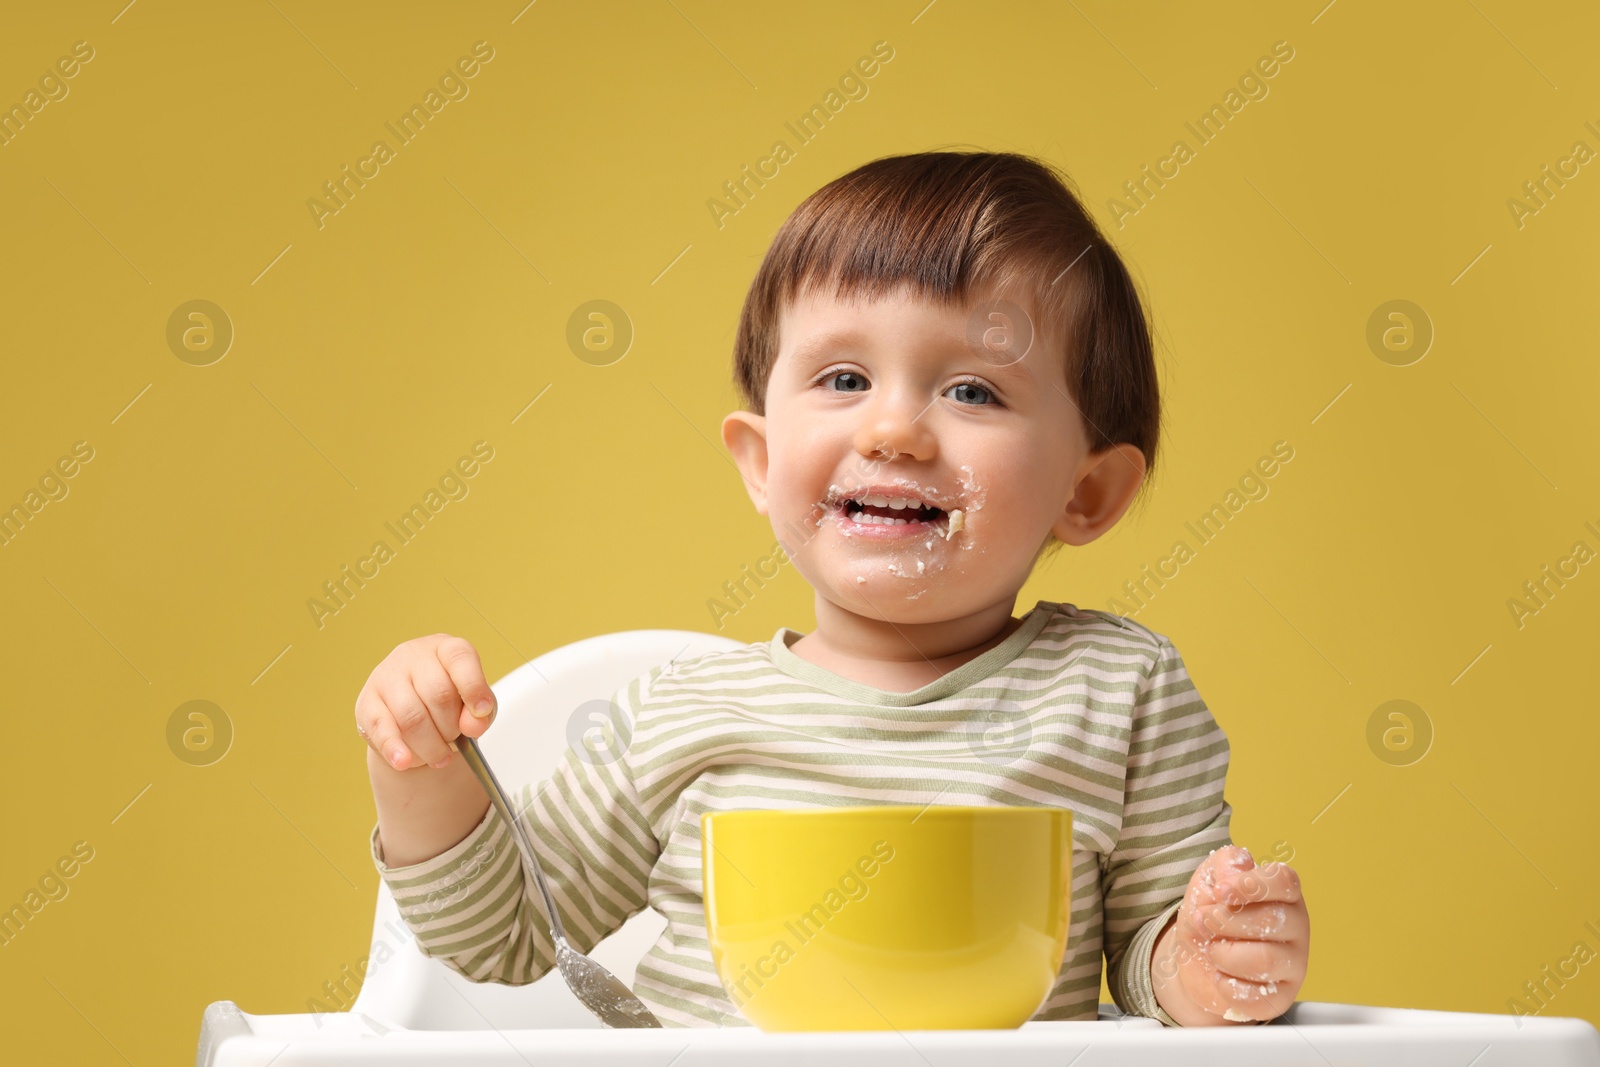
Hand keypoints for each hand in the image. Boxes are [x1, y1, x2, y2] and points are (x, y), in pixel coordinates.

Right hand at [354, 634, 497, 770]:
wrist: (413, 717)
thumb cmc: (449, 705)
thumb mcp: (474, 707)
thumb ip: (481, 715)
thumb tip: (473, 725)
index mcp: (445, 649)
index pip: (460, 658)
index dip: (473, 686)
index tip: (481, 711)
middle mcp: (413, 656)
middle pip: (438, 694)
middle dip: (451, 727)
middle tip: (454, 740)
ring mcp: (386, 677)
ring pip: (411, 717)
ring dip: (430, 746)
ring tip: (439, 756)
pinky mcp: (366, 703)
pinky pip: (381, 729)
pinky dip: (395, 749)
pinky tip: (404, 761)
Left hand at [1150, 844, 1308, 1024]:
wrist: (1195, 959)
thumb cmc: (1211, 912)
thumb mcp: (1210, 878)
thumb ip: (1225, 864)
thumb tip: (1238, 872)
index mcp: (1283, 892)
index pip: (1284, 882)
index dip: (1252, 886)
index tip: (1221, 892)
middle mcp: (1296, 926)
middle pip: (1271, 921)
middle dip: (1224, 922)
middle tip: (1203, 922)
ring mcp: (1294, 964)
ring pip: (1265, 960)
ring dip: (1224, 954)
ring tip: (1212, 949)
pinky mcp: (1282, 997)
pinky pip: (1259, 997)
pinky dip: (1227, 985)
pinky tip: (1220, 976)